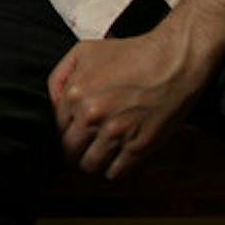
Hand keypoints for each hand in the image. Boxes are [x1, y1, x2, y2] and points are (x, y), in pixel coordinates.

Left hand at [47, 26, 210, 178]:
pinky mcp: (138, 147)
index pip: (54, 129)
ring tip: (99, 153)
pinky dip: (113, 170)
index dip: (62, 131)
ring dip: (92, 162)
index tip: (70, 134)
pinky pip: (115, 173)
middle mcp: (91, 117)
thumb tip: (52, 104)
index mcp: (75, 95)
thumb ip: (60, 78)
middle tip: (81, 147)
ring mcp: (115, 134)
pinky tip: (116, 159)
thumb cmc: (131, 54)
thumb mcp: (83, 52)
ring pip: (90, 166)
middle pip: (68, 152)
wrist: (172, 61)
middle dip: (73, 150)